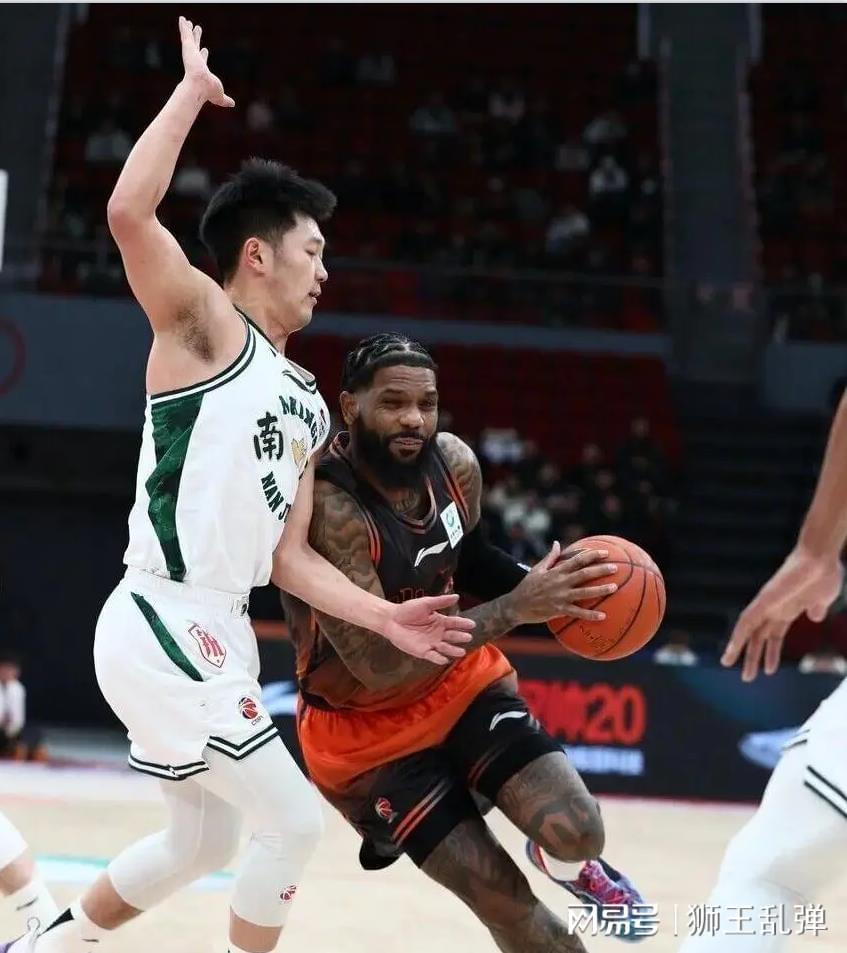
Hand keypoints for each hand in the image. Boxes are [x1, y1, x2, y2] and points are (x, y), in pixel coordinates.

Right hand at [178, 16, 234, 107]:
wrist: (199, 86)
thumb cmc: (208, 92)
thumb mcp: (219, 95)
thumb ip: (224, 99)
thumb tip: (232, 104)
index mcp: (201, 70)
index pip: (202, 60)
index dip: (203, 55)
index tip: (205, 50)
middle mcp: (195, 60)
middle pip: (195, 47)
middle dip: (196, 39)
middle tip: (196, 31)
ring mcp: (190, 53)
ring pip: (189, 38)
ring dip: (188, 30)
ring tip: (187, 21)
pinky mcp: (188, 47)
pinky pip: (185, 33)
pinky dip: (183, 26)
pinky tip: (183, 19)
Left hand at [382, 593, 474, 664]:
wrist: (391, 619)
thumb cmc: (408, 610)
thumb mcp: (425, 603)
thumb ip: (440, 601)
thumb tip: (457, 596)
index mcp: (440, 621)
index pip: (454, 623)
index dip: (463, 624)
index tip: (472, 624)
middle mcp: (438, 633)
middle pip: (452, 636)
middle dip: (460, 637)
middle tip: (468, 637)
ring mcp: (431, 643)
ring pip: (445, 648)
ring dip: (453, 650)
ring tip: (461, 652)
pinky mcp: (422, 651)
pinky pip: (432, 656)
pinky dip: (439, 658)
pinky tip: (445, 659)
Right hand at [515, 542, 618, 623]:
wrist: (516, 605)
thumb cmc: (527, 586)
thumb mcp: (537, 569)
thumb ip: (550, 557)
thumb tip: (557, 543)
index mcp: (556, 571)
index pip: (577, 560)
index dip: (591, 555)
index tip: (605, 552)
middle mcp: (560, 582)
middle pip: (584, 574)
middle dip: (600, 570)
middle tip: (615, 567)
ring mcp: (560, 596)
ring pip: (584, 593)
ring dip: (600, 590)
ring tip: (614, 588)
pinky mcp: (559, 610)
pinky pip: (577, 613)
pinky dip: (590, 615)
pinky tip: (603, 616)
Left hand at [722, 545, 843, 680]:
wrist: (822, 557)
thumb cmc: (825, 573)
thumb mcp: (823, 599)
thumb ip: (817, 608)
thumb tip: (815, 616)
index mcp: (788, 611)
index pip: (774, 636)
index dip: (770, 653)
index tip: (767, 670)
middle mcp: (774, 608)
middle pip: (758, 636)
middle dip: (752, 657)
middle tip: (747, 678)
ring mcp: (768, 604)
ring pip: (747, 630)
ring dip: (739, 649)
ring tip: (729, 665)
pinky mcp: (765, 599)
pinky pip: (747, 619)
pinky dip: (738, 633)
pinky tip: (732, 647)